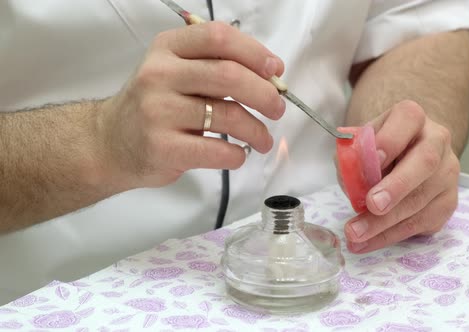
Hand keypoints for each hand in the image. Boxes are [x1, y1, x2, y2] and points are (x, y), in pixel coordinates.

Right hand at [95, 22, 284, 188]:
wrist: (108, 143)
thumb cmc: (153, 105)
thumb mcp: (174, 71)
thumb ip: (214, 66)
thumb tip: (270, 75)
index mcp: (167, 49)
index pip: (218, 37)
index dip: (255, 52)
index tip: (275, 71)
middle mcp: (160, 74)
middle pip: (229, 76)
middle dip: (265, 94)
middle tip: (277, 109)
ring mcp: (158, 111)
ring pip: (228, 115)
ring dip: (257, 130)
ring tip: (263, 139)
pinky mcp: (162, 147)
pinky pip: (216, 150)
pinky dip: (237, 155)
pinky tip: (237, 154)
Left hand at [343, 100, 459, 252]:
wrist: (403, 157)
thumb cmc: (377, 149)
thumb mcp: (358, 144)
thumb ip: (351, 155)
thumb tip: (349, 173)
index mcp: (413, 119)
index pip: (407, 120)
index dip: (391, 140)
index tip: (372, 159)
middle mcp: (438, 141)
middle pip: (424, 162)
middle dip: (397, 186)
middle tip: (372, 205)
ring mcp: (447, 173)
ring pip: (421, 200)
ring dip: (385, 222)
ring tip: (355, 234)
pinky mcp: (448, 202)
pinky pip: (421, 223)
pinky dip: (390, 235)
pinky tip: (367, 242)